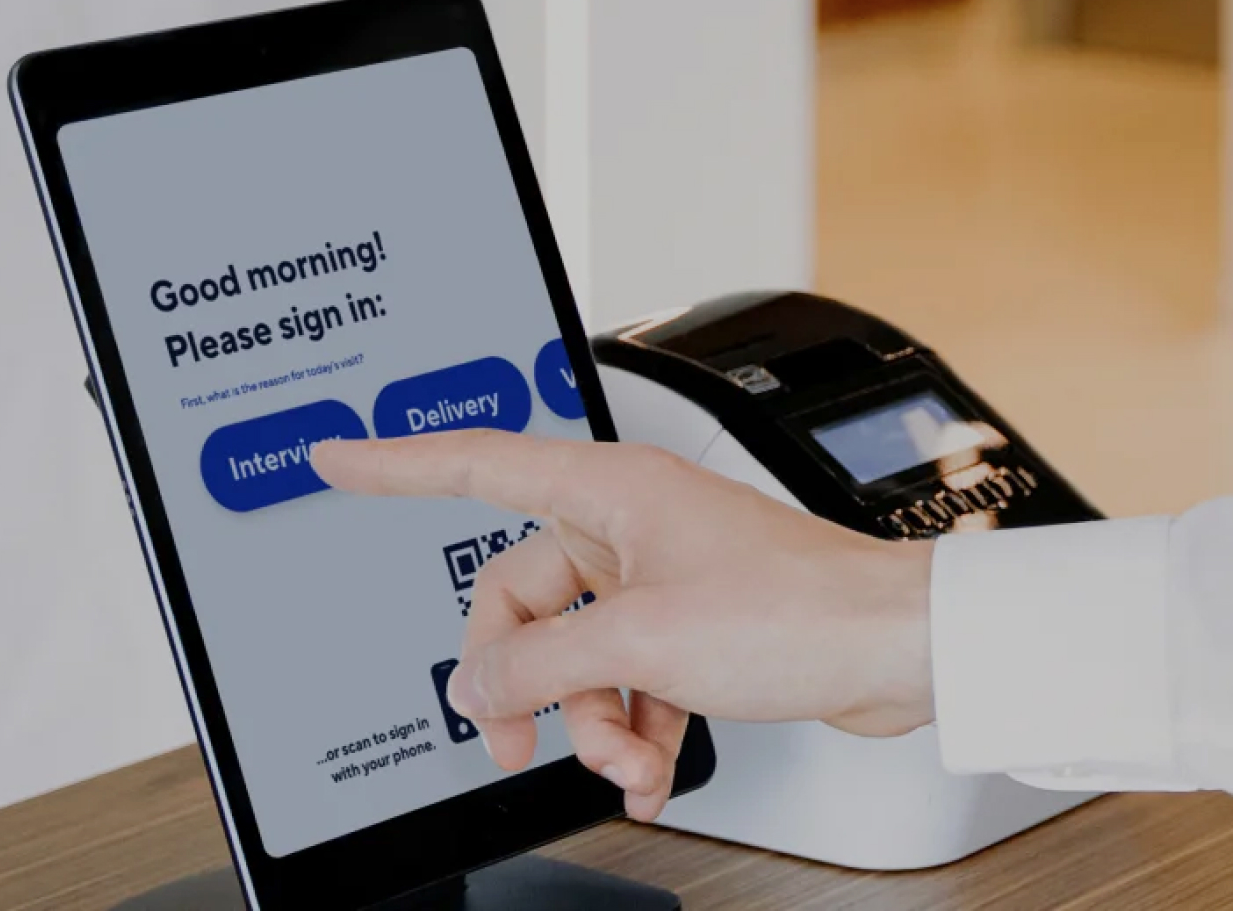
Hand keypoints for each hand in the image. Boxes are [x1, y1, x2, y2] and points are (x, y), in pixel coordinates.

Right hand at [311, 431, 936, 821]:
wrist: (896, 649)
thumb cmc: (799, 610)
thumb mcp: (639, 640)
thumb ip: (539, 663)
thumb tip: (476, 685)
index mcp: (610, 489)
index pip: (476, 464)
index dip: (398, 463)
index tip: (335, 458)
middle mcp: (633, 524)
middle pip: (523, 601)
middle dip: (526, 684)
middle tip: (519, 741)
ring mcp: (667, 577)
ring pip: (579, 654)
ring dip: (591, 720)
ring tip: (626, 762)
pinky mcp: (700, 627)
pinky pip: (631, 680)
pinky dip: (636, 731)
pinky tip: (650, 775)